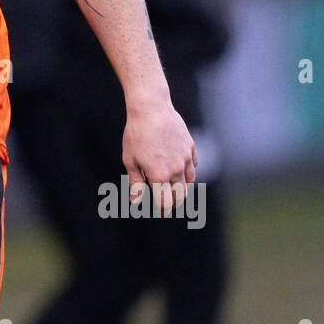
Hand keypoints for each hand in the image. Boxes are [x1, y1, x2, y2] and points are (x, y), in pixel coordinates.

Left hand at [122, 98, 196, 212]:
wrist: (151, 109)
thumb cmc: (136, 134)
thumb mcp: (130, 160)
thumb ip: (136, 183)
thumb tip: (135, 202)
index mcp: (159, 176)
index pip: (165, 202)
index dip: (163, 210)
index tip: (160, 214)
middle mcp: (176, 169)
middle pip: (180, 195)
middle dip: (174, 203)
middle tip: (168, 206)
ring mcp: (186, 158)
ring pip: (189, 181)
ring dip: (182, 188)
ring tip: (175, 190)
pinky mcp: (191, 147)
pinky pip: (193, 165)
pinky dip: (188, 171)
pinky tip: (181, 170)